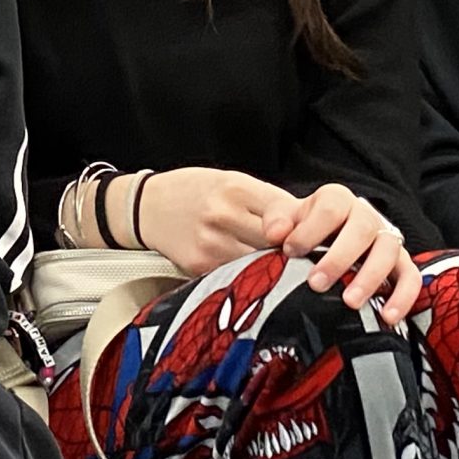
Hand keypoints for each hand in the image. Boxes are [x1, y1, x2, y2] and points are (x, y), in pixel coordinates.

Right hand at [130, 166, 298, 275]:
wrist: (147, 206)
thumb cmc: (195, 191)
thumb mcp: (232, 181)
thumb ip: (270, 203)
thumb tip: (311, 225)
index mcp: (236, 188)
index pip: (283, 213)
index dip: (301, 229)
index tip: (306, 239)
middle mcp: (223, 215)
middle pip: (274, 244)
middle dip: (289, 251)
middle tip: (298, 257)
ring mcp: (210, 244)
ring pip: (258, 265)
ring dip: (270, 268)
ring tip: (272, 265)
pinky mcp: (199, 267)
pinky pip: (235, 276)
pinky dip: (245, 276)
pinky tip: (245, 271)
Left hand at [262, 183, 422, 323]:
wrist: (320, 240)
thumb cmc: (303, 230)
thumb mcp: (285, 219)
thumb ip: (276, 220)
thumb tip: (276, 233)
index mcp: (337, 200)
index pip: (330, 208)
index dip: (310, 230)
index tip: (289, 251)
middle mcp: (366, 216)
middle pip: (362, 229)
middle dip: (339, 258)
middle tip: (316, 283)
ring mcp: (386, 239)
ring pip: (388, 252)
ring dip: (370, 278)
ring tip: (350, 302)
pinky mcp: (401, 264)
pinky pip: (410, 278)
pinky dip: (403, 296)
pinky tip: (387, 316)